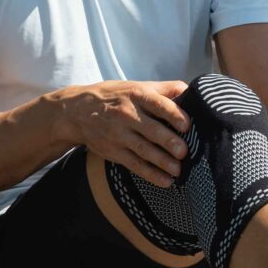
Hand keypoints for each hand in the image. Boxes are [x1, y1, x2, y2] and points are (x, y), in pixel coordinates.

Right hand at [55, 80, 190, 187]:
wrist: (76, 111)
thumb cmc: (116, 97)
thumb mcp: (137, 86)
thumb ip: (165, 89)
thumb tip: (192, 92)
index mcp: (137, 95)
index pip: (158, 104)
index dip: (174, 114)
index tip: (187, 125)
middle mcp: (128, 115)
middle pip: (151, 129)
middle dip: (168, 141)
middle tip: (184, 151)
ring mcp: (119, 134)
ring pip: (143, 149)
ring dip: (162, 161)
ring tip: (178, 170)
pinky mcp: (114, 151)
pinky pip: (135, 164)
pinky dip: (150, 174)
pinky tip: (165, 181)